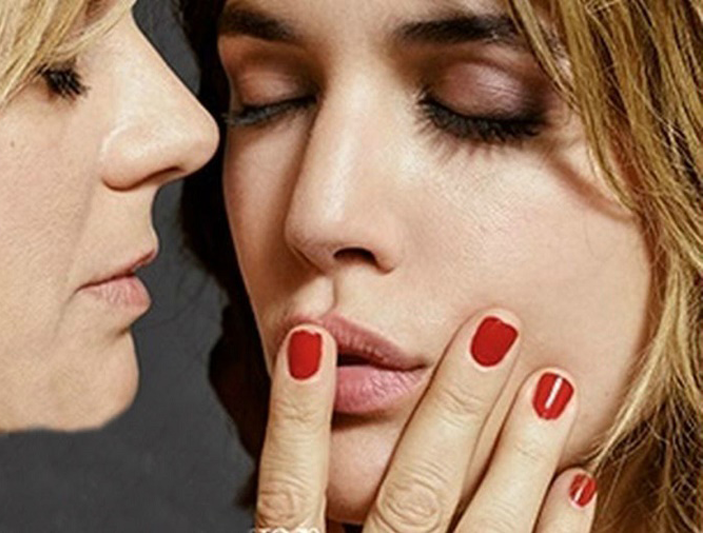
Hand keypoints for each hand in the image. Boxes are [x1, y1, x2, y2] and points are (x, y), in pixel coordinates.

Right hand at [253, 309, 596, 531]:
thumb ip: (290, 516)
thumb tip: (293, 404)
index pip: (287, 491)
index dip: (294, 414)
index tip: (307, 336)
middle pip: (408, 498)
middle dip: (453, 409)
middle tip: (493, 326)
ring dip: (519, 456)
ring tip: (551, 382)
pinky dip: (555, 530)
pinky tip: (578, 477)